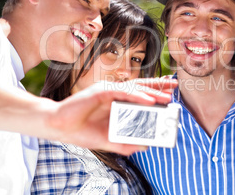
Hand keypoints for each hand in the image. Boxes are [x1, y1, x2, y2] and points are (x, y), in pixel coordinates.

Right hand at [44, 79, 177, 153]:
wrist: (60, 127)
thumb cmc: (82, 131)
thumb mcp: (109, 141)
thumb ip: (126, 143)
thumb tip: (146, 146)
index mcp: (117, 103)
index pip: (139, 95)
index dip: (155, 93)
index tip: (170, 95)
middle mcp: (114, 95)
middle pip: (140, 88)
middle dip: (158, 88)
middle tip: (174, 88)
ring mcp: (108, 91)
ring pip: (134, 89)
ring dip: (151, 92)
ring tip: (167, 97)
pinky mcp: (101, 92)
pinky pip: (123, 92)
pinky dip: (137, 95)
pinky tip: (149, 100)